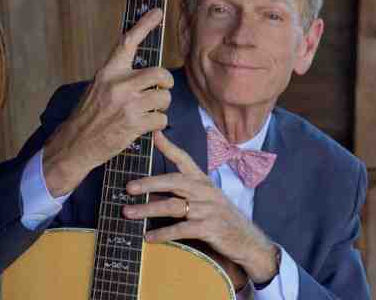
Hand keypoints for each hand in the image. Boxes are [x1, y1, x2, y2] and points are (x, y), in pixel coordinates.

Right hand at [43, 9, 172, 196]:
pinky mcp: (134, 124)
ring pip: (164, 97)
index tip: (157, 12)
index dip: (144, 26)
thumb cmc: (89, 116)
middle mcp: (118, 85)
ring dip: (162, 106)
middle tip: (161, 90)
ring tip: (149, 111)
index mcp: (108, 72)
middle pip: (159, 73)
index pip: (127, 43)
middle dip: (166, 83)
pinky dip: (158, 124)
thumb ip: (119, 77)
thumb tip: (145, 71)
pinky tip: (146, 126)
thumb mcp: (98, 88)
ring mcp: (127, 104)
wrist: (74, 146)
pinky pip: (162, 118)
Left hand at [123, 131, 278, 284]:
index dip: (169, 147)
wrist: (247, 240)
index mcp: (203, 181)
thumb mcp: (207, 199)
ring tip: (129, 213)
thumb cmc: (222, 218)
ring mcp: (207, 209)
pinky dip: (163, 233)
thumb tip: (154, 188)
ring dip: (149, 209)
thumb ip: (186, 191)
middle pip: (174, 181)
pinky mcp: (209, 228)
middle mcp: (205, 191)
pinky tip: (149, 236)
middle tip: (129, 187)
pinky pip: (181, 229)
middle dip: (150, 183)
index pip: (185, 159)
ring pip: (173, 205)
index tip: (154, 135)